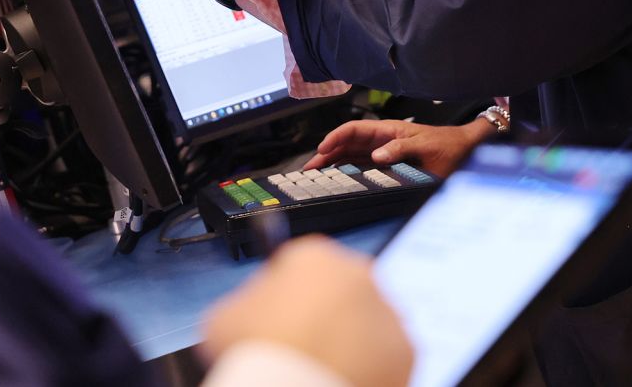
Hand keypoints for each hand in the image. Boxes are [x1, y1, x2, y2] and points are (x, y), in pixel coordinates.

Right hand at [203, 236, 411, 386]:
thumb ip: (246, 303)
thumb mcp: (225, 316)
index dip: (284, 292)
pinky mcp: (406, 351)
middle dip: (322, 314)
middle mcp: (358, 275)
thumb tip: (252, 314)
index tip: (277, 315)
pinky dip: (366, 367)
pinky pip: (383, 355)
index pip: (299, 265)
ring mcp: (386, 313)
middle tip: (299, 347)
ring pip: (364, 322)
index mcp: (314, 256)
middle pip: (338, 291)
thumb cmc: (259, 354)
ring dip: (348, 340)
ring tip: (318, 368)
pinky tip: (337, 378)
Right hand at [304, 118, 494, 177]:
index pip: (353, 130)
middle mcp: (381, 140)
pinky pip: (361, 167)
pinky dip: (346, 172)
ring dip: (332, 164)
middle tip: (309, 169)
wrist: (466, 150)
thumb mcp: (426, 146)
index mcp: (387, 130)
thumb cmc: (447, 144)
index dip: (335, 138)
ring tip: (315, 176)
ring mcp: (383, 153)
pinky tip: (336, 180)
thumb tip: (376, 156)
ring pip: (350, 156)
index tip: (322, 149)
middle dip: (325, 153)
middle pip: (346, 144)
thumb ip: (401, 149)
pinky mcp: (387, 166)